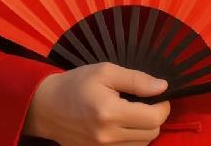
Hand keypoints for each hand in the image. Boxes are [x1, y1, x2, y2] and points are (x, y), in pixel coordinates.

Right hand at [22, 62, 170, 144]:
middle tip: (145, 101)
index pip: (154, 118)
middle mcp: (108, 137)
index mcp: (111, 112)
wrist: (47, 106)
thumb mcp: (105, 71)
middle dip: (155, 116)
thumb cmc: (77, 83)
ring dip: (144, 129)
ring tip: (133, 112)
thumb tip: (162, 86)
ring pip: (142, 145)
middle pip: (151, 134)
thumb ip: (136, 79)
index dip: (163, 105)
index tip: (158, 94)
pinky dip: (132, 140)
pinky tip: (123, 125)